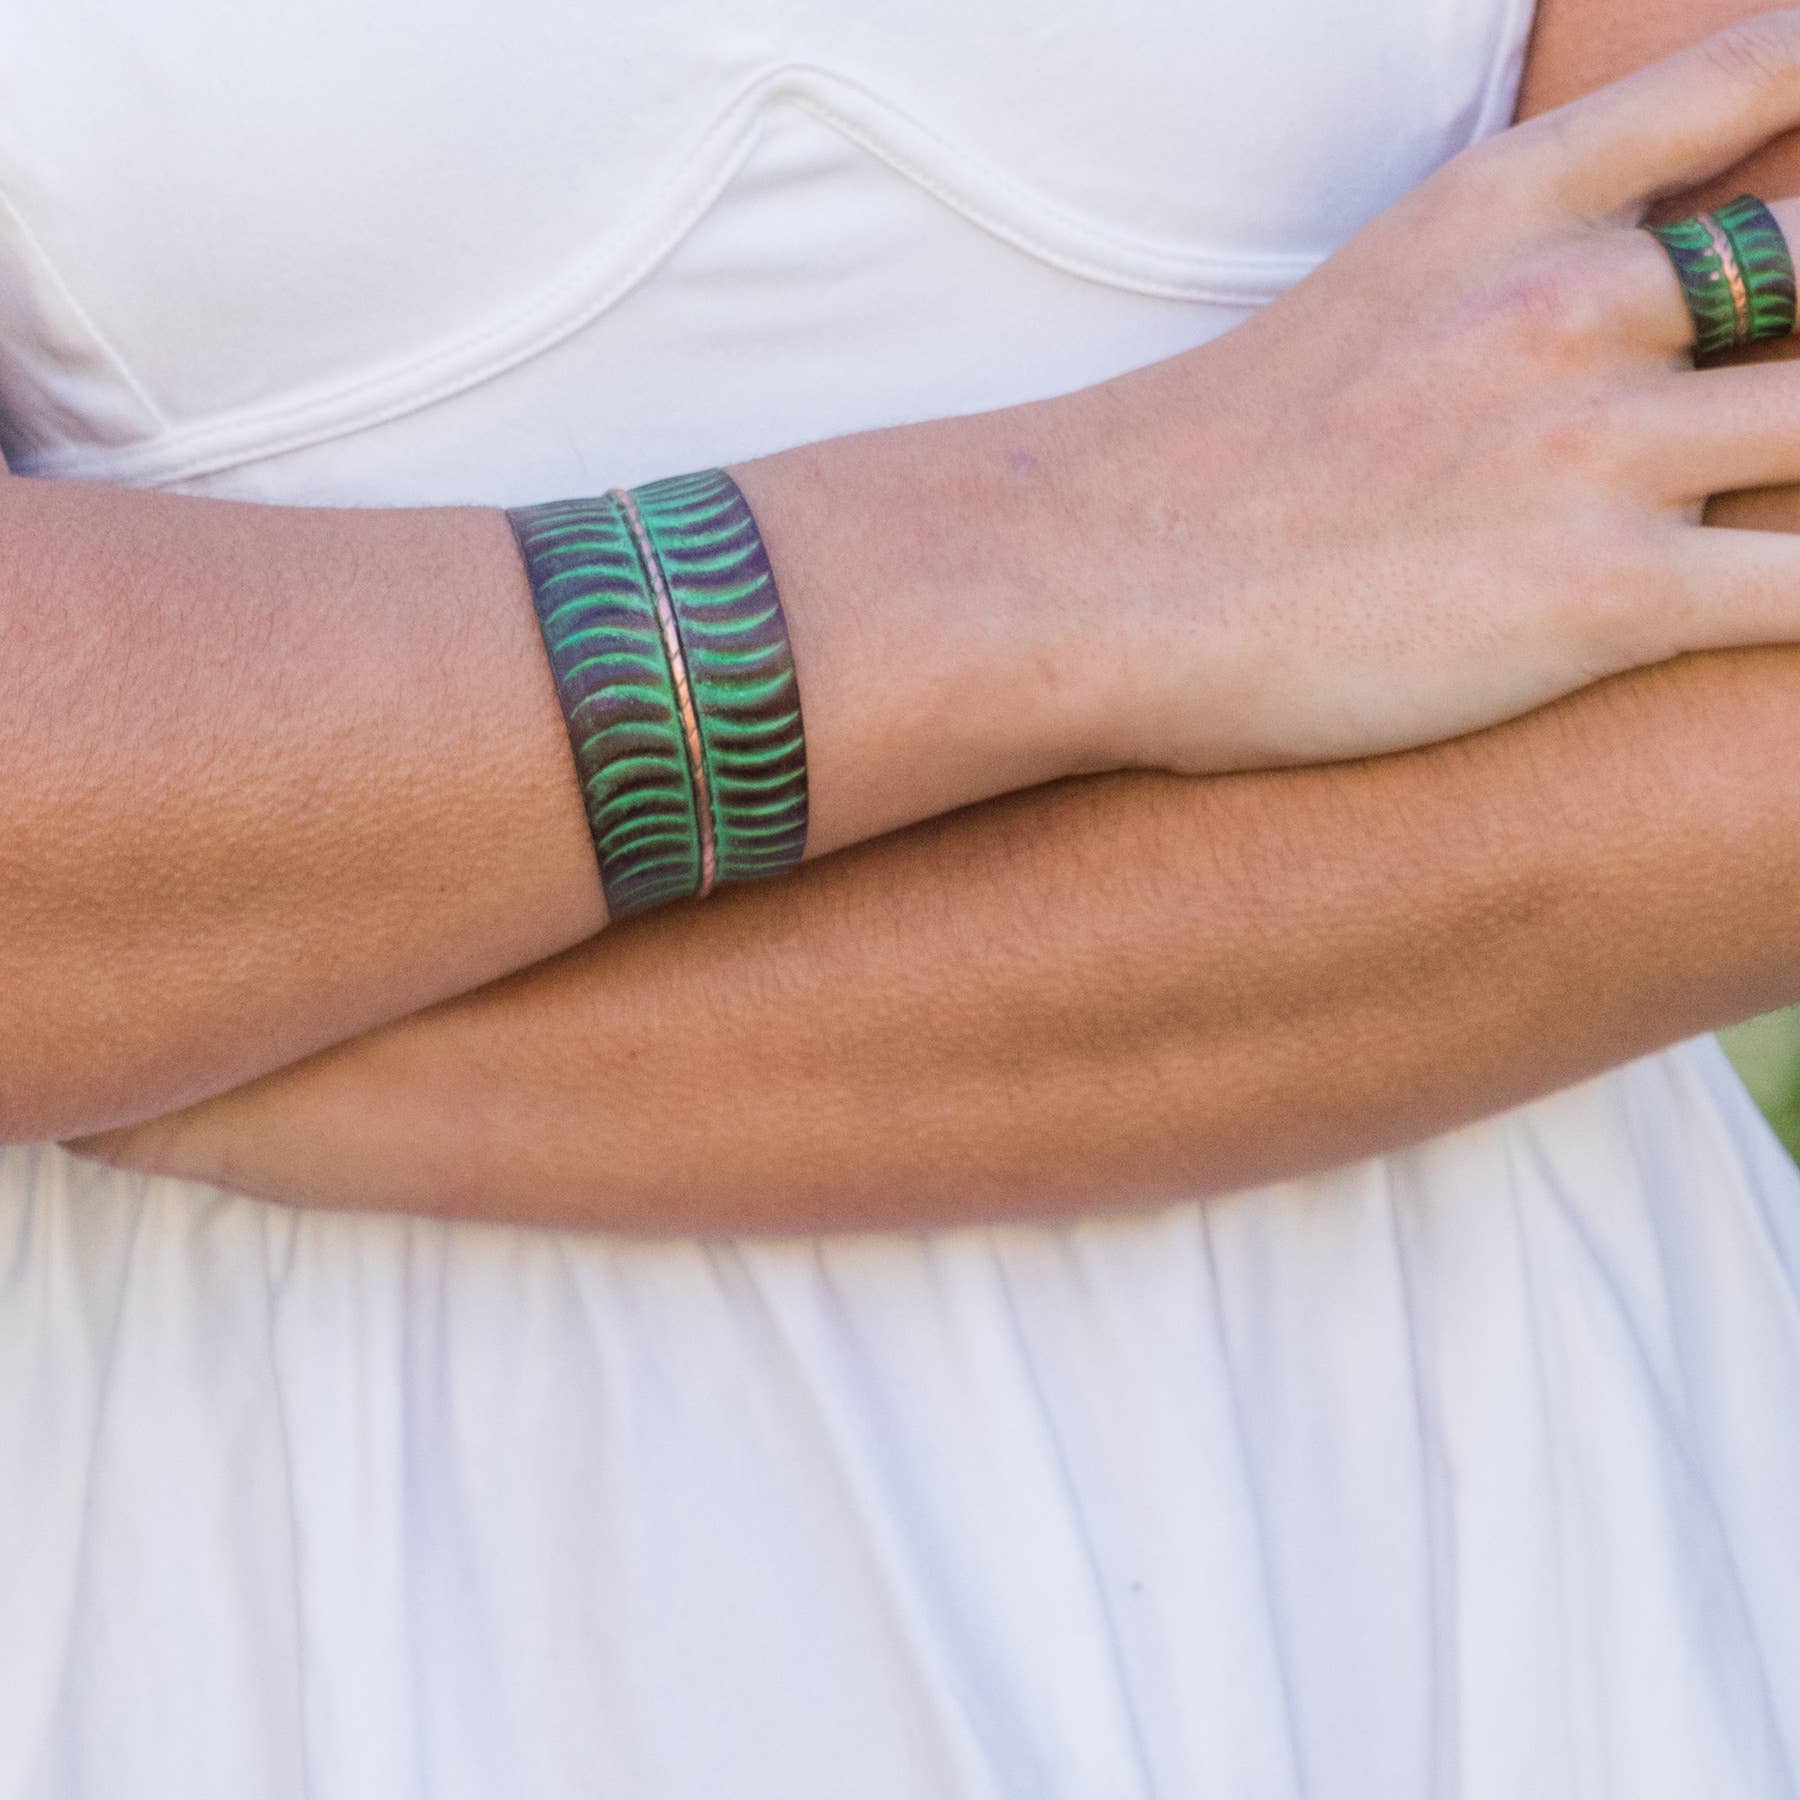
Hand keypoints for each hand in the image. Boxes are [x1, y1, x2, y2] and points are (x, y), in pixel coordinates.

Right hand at [1020, 12, 1799, 771]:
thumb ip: (1514, 270)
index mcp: (1514, 203)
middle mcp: (1573, 300)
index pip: (1761, 72)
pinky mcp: (1599, 596)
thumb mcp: (1375, 294)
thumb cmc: (1216, 463)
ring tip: (1789, 492)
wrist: (1097, 583)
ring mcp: (1591, 447)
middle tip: (1786, 392)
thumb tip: (1624, 305)